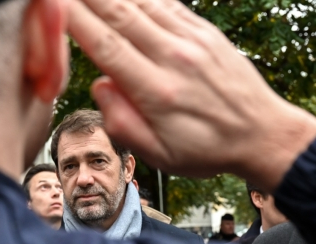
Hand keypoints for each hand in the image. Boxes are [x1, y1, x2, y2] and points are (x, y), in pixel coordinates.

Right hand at [67, 0, 315, 190]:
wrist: (262, 134)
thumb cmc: (208, 149)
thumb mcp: (160, 157)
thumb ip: (123, 124)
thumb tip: (101, 86)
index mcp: (157, 92)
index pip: (105, 46)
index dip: (75, 20)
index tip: (54, 6)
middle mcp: (174, 58)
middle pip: (121, 14)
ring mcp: (192, 41)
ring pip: (143, 2)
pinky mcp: (206, 33)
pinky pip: (169, 2)